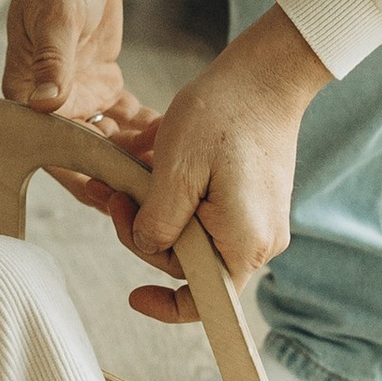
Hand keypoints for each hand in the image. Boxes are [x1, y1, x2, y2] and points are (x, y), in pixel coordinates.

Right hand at [2, 0, 158, 219]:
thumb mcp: (57, 18)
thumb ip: (52, 63)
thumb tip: (44, 104)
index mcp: (26, 95)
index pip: (52, 152)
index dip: (85, 180)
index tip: (120, 199)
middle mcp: (49, 103)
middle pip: (84, 155)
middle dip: (119, 176)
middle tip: (161, 191)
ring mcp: (76, 93)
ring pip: (109, 142)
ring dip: (137, 155)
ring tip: (175, 166)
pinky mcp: (100, 80)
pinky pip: (124, 118)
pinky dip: (146, 130)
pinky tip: (175, 136)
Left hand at [122, 8, 329, 311]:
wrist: (267, 73)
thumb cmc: (224, 115)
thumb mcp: (175, 171)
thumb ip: (157, 224)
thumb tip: (148, 247)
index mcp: (242, 243)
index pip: (204, 301)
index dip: (166, 307)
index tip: (133, 297)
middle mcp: (258, 240)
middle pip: (189, 261)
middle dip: (145, 231)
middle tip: (114, 192)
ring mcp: (258, 219)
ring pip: (193, 231)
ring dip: (155, 207)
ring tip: (124, 174)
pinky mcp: (253, 198)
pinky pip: (206, 209)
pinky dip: (175, 192)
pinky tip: (151, 162)